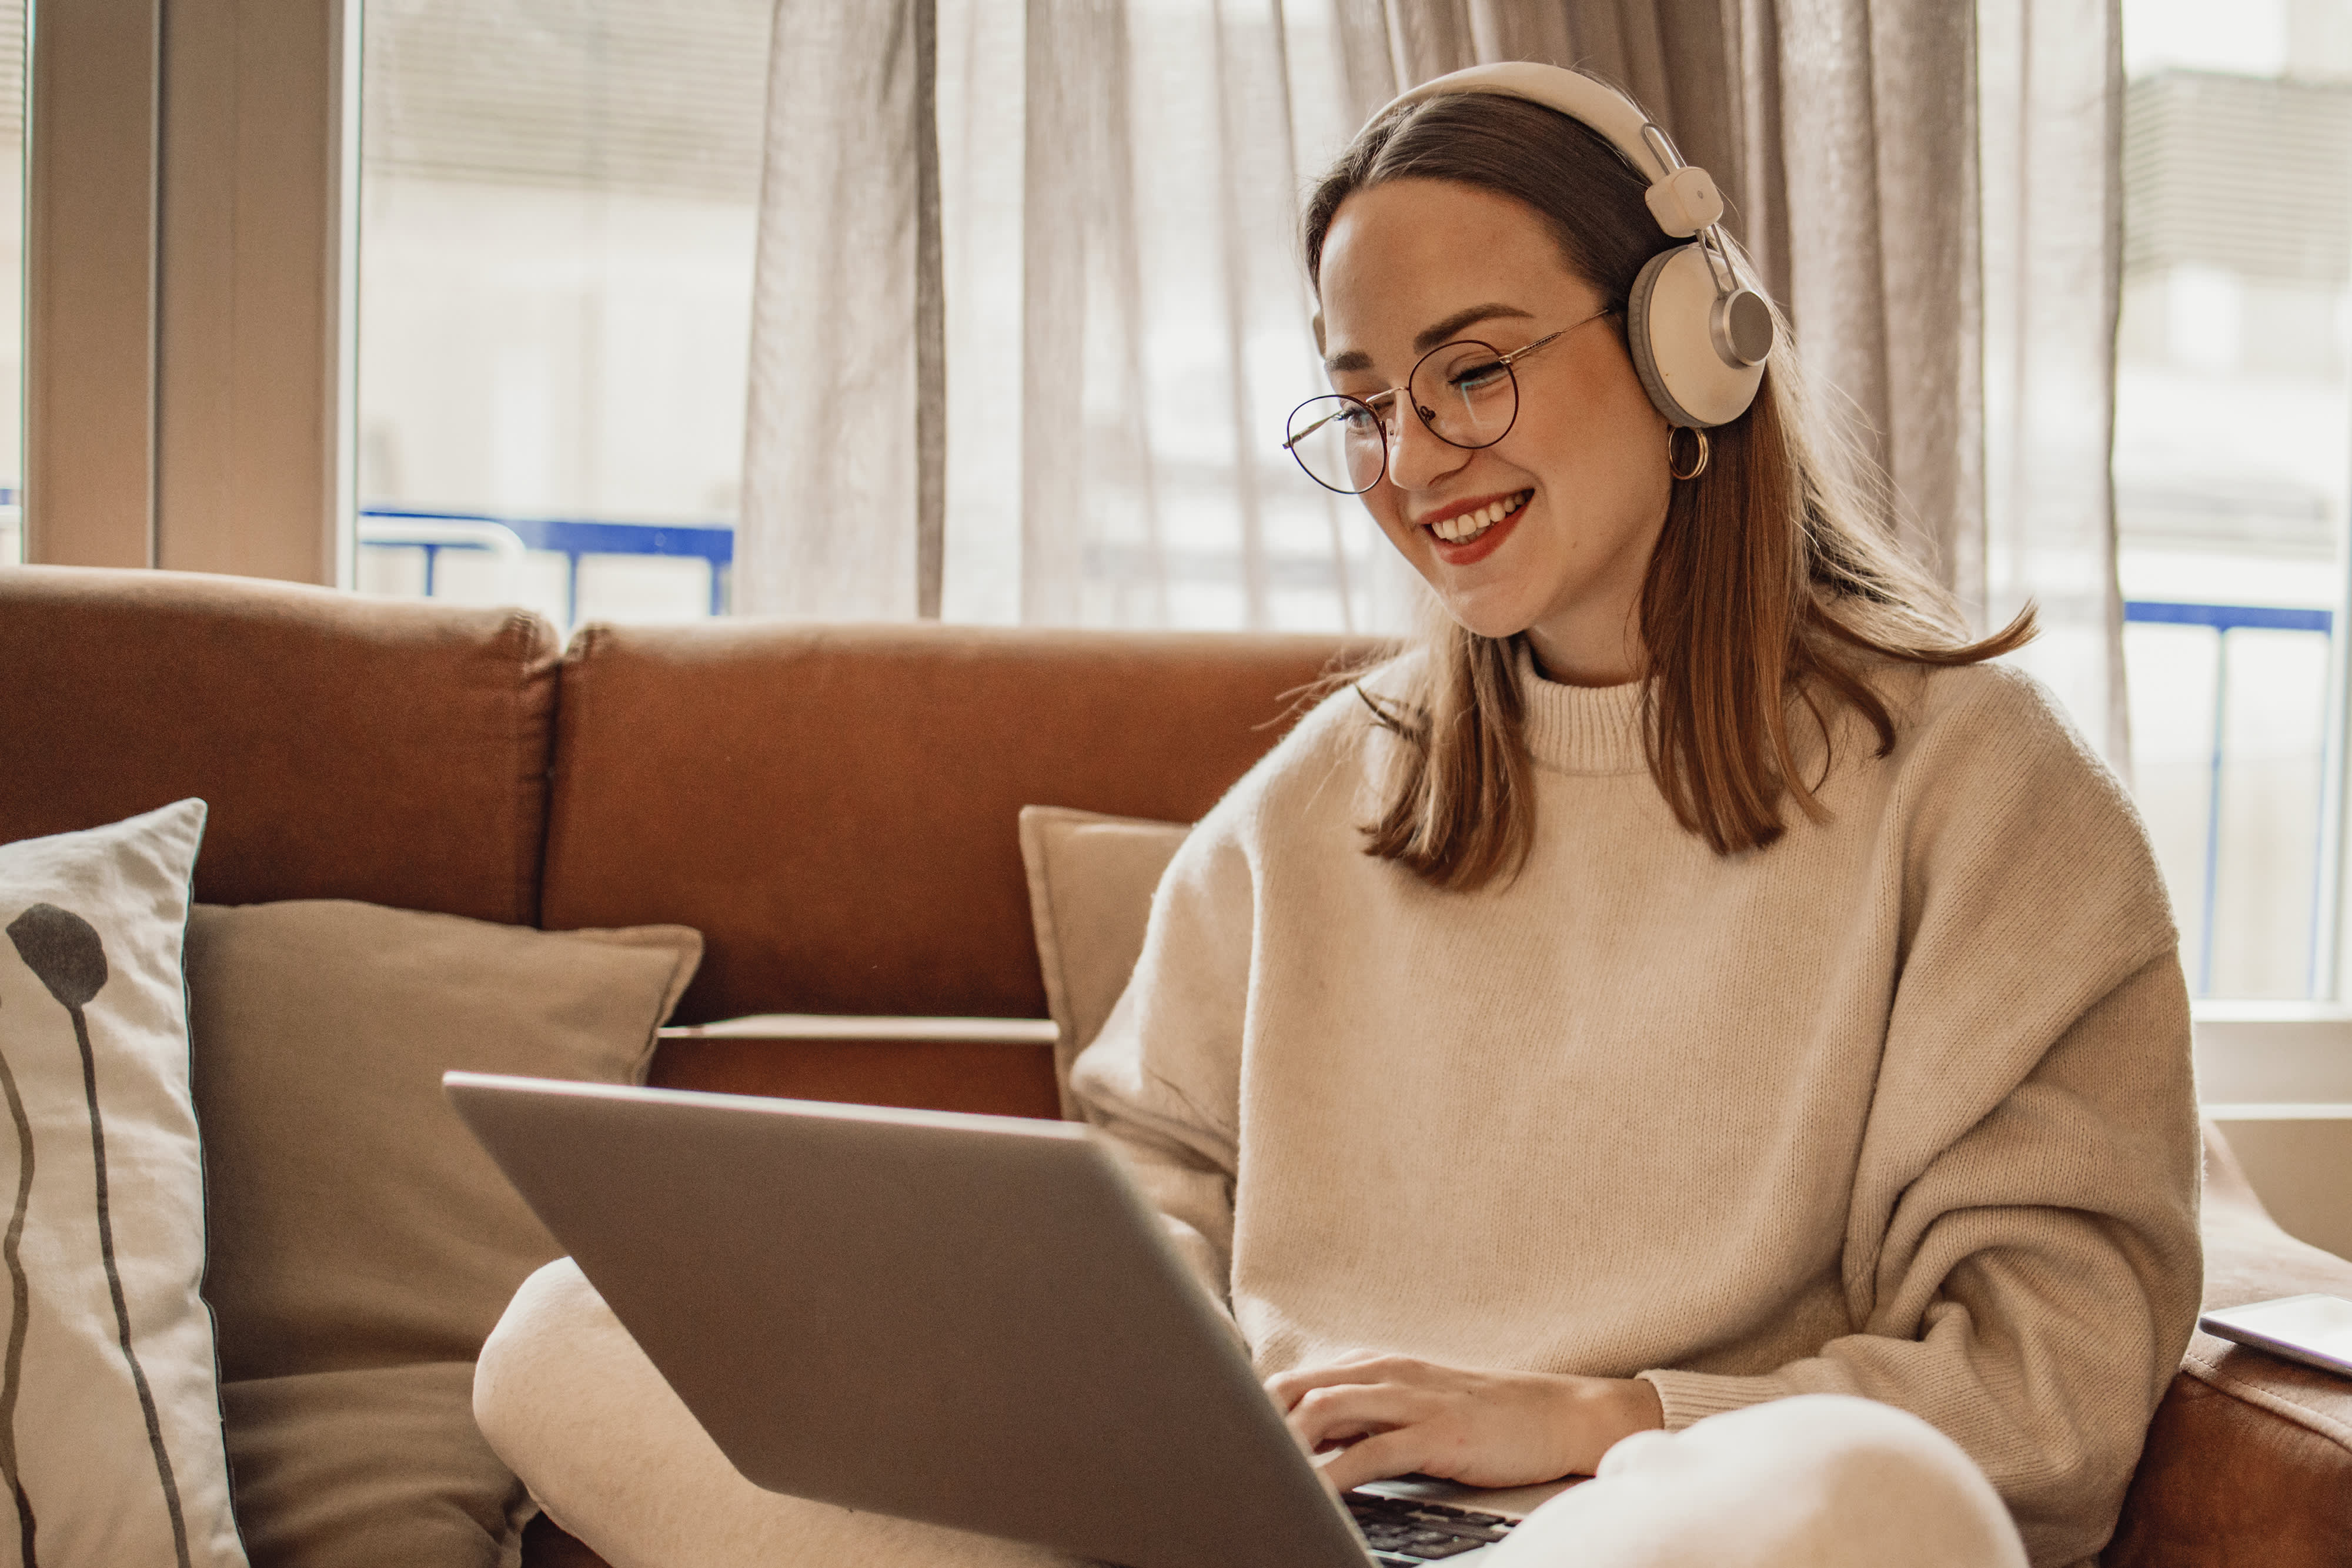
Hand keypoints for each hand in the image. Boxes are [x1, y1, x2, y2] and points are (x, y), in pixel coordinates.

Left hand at [1264, 1351, 1663, 1492]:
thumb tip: (1312, 1443)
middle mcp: (1387, 1373)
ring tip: (1259, 1475)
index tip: (1226, 1439)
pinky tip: (1314, 1492)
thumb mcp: (1415, 1407)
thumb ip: (1366, 1419)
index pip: (1297, 1380)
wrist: (1559, 1415)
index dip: (1256, 1409)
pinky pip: (1370, 1452)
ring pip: (1325, 1411)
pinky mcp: (1436, 1433)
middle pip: (1298, 1390)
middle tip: (1231, 1461)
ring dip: (1286, 1444)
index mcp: (1377, 1365)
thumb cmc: (1485, 1417)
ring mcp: (1411, 1400)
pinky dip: (1333, 1474)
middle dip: (1258, 1425)